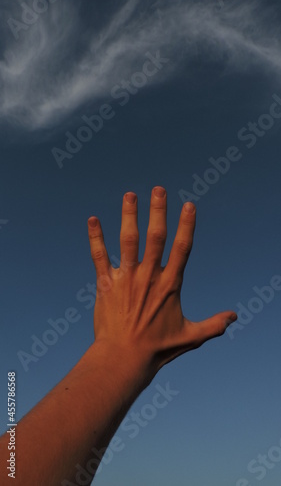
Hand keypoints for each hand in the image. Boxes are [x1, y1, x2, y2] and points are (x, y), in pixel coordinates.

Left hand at [87, 186, 236, 381]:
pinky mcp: (106, 284)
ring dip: (129, 216)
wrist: (123, 359)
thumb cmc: (157, 349)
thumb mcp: (190, 336)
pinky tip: (92, 219)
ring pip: (128, 241)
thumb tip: (234, 317)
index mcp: (170, 284)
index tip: (189, 205)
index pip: (182, 248)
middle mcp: (149, 276)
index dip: (187, 225)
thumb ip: (213, 325)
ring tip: (129, 194)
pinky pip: (99, 256)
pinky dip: (95, 237)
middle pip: (155, 237)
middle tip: (158, 189)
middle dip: (157, 211)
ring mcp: (127, 278)